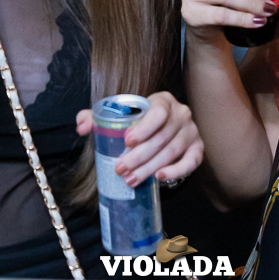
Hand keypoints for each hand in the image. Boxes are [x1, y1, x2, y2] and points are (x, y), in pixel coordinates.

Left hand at [76, 92, 203, 185]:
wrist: (163, 127)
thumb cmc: (140, 121)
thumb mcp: (122, 114)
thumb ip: (97, 116)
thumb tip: (81, 125)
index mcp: (163, 100)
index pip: (157, 113)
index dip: (143, 128)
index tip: (126, 142)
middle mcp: (181, 113)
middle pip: (161, 137)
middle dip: (140, 156)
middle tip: (121, 169)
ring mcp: (191, 131)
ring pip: (171, 152)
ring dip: (150, 168)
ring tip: (131, 179)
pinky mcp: (197, 148)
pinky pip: (191, 161)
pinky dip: (177, 171)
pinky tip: (160, 178)